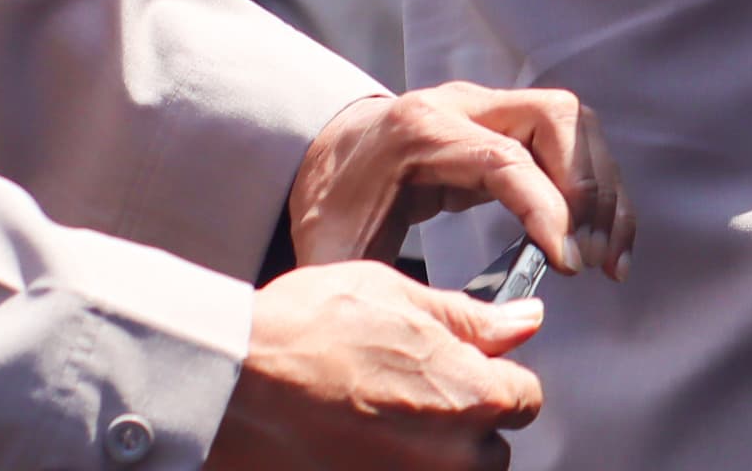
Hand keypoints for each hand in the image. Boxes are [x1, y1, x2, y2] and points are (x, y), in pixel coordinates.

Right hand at [203, 264, 541, 468]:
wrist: (226, 382)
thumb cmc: (302, 332)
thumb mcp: (398, 297)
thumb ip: (471, 319)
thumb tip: (524, 322)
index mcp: (472, 396)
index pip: (525, 399)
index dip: (497, 379)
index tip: (468, 371)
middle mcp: (449, 455)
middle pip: (489, 449)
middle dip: (464, 424)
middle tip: (412, 396)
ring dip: (430, 452)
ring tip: (379, 421)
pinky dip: (386, 464)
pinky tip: (356, 444)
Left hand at [289, 84, 634, 279]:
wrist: (323, 154)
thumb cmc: (331, 205)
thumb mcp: (337, 251)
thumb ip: (380, 287)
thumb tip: (425, 336)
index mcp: (420, 131)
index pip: (505, 158)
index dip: (547, 209)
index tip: (567, 264)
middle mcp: (463, 104)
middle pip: (556, 119)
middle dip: (588, 189)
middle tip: (592, 258)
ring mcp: (492, 106)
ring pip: (576, 125)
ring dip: (603, 188)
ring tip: (608, 256)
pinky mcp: (511, 121)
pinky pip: (572, 141)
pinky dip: (596, 187)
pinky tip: (599, 237)